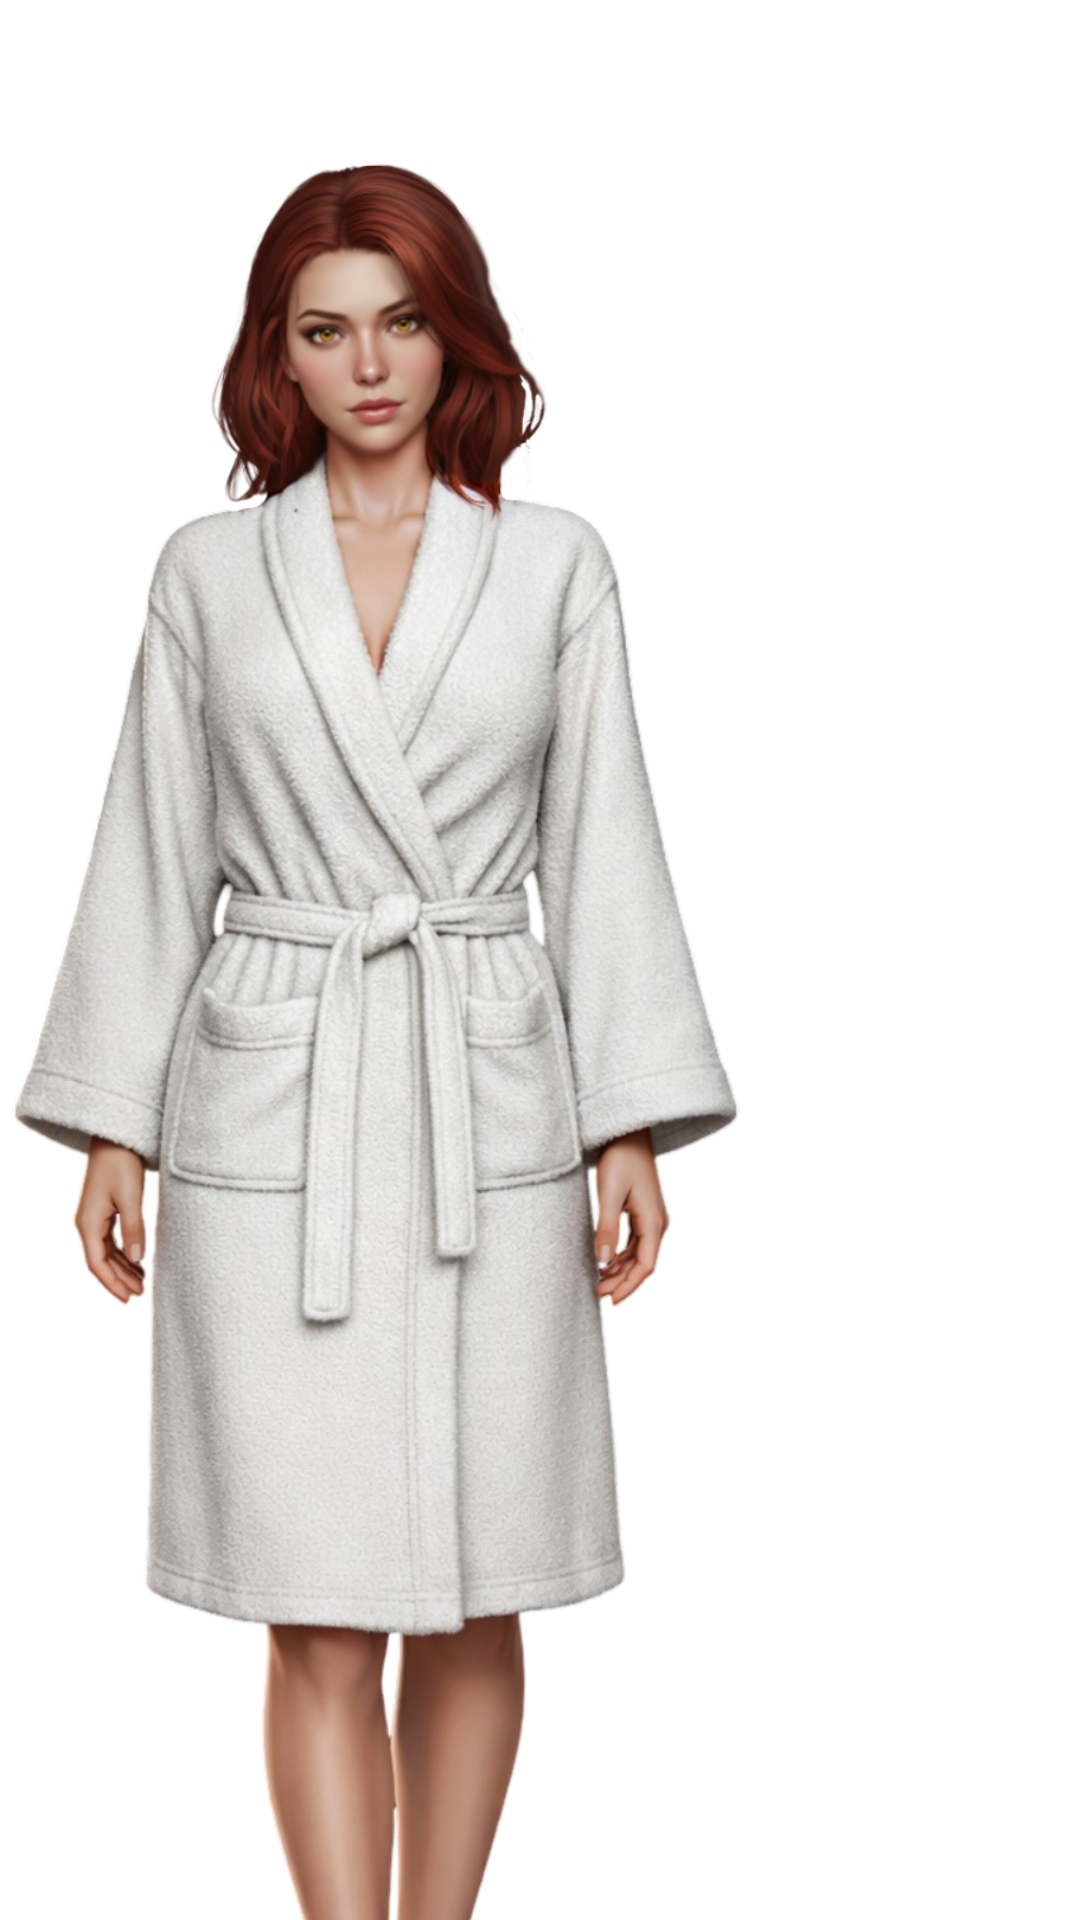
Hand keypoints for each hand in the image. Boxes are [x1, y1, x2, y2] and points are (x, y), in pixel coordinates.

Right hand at [73, 1138, 149, 1307]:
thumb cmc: (120, 1163)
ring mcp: (93, 1218)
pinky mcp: (102, 1211)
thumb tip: (138, 1260)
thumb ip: (134, 1229)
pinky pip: (109, 1240)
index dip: (112, 1284)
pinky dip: (122, 1254)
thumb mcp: (131, 1197)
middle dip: (117, 1281)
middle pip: (99, 1262)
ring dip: (121, 1269)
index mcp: (88, 1224)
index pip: (97, 1264)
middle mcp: (86, 1223)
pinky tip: (137, 1261)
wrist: (113, 1136)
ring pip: (105, 1253)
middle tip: (138, 1296)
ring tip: (141, 1283)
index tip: (128, 1299)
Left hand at [593, 1128, 672, 1308]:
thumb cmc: (620, 1159)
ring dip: (622, 1271)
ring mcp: (652, 1218)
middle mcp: (658, 1223)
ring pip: (640, 1255)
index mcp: (654, 1222)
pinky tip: (607, 1262)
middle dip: (623, 1282)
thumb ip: (607, 1228)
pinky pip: (636, 1242)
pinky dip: (623, 1256)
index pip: (645, 1266)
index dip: (629, 1286)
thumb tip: (604, 1262)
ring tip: (600, 1282)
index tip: (611, 1300)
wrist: (629, 1133)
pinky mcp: (644, 1212)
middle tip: (599, 1294)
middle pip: (644, 1264)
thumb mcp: (608, 1193)